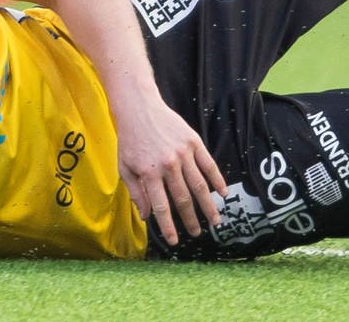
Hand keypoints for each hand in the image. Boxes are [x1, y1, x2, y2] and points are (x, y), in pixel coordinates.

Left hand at [111, 91, 226, 245]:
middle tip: (197, 233)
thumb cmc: (130, 140)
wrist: (139, 107)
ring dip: (208, 206)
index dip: (168, 226)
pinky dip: (217, 180)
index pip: (161, 206)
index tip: (174, 241)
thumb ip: (136, 193)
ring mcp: (183, 152)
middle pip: (183, 199)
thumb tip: (146, 217)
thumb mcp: (125, 167)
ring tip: (215, 221)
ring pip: (199, 185)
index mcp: (149, 172)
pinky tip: (223, 193)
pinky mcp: (193, 141)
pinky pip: (209, 164)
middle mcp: (168, 164)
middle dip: (191, 220)